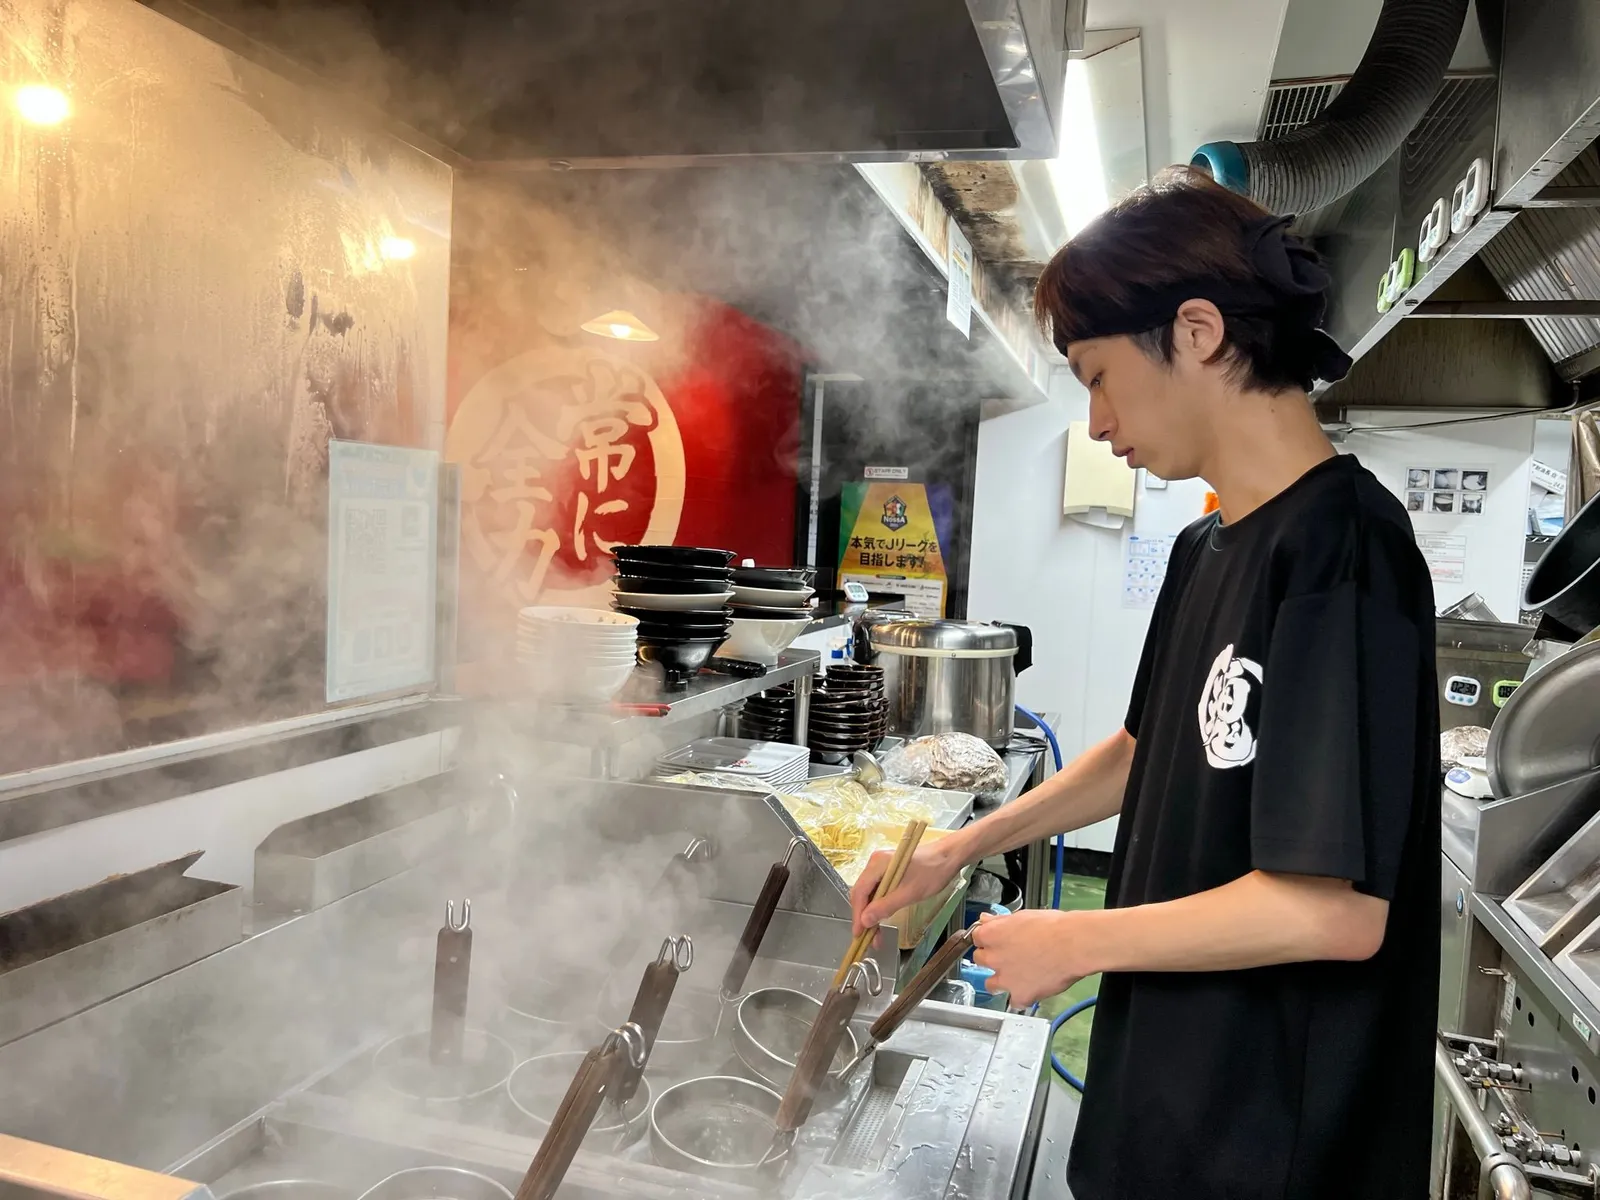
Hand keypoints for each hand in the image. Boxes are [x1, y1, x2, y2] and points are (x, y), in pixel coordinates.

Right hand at [850, 839, 961, 935]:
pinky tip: (882, 917)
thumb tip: (864, 921)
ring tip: (876, 933)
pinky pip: (879, 889)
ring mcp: (882, 865)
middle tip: (867, 937)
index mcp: (877, 864)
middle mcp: (875, 862)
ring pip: (870, 893)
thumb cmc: (932, 873)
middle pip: (862, 893)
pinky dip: (879, 904)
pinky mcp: (890, 870)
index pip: (859, 892)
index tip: (859, 935)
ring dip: (871, 912)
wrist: (949, 856)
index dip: (857, 915)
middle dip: (864, 916)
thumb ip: (885, 907)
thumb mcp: (909, 893)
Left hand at [971, 909, 1095, 1006]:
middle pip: (980, 960)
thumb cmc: (1053, 927)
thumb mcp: (1023, 916)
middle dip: (992, 958)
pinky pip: (1014, 1001)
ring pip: (991, 984)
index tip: (995, 940)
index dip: (988, 939)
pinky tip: (1031, 990)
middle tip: (1009, 956)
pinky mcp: (1020, 995)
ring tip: (1016, 976)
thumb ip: (1000, 921)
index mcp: (992, 935)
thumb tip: (986, 920)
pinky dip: (1021, 997)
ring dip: (1000, 981)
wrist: (1072, 944)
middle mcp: (993, 958)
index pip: (976, 937)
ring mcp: (1005, 979)